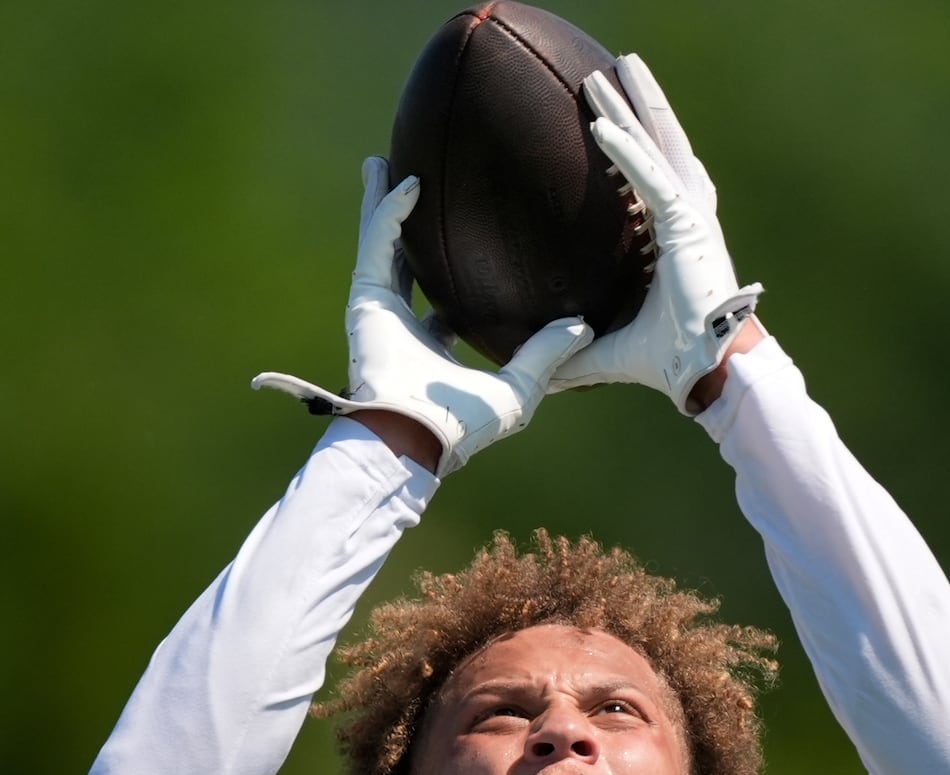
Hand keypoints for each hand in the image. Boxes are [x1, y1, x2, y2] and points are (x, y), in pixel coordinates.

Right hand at [253, 158, 591, 473]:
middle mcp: (403, 323)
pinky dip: (389, 214)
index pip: (438, 297)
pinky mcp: (366, 302)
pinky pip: (378, 245)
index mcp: (432, 344)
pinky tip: (407, 183)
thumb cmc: (465, 427)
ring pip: (380, 243)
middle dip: (403, 219)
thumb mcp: (519, 389)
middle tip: (414, 177)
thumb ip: (546, 355)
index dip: (449, 266)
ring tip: (383, 160)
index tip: (463, 232)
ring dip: (382, 201)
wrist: (420, 438)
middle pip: (402, 258)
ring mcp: (380, 311)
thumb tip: (582, 326)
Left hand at [549, 56, 761, 412]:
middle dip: (632, 107)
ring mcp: (692, 216)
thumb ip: (577, 352)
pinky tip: (601, 124)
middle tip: (606, 73)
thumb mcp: (611, 352)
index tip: (608, 120)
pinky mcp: (689, 224)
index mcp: (676, 238)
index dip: (632, 146)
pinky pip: (650, 176)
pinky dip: (625, 151)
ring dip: (634, 105)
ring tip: (616, 66)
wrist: (709, 370)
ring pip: (659, 144)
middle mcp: (688, 218)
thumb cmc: (674, 362)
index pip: (651, 179)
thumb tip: (540, 371)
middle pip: (657, 146)